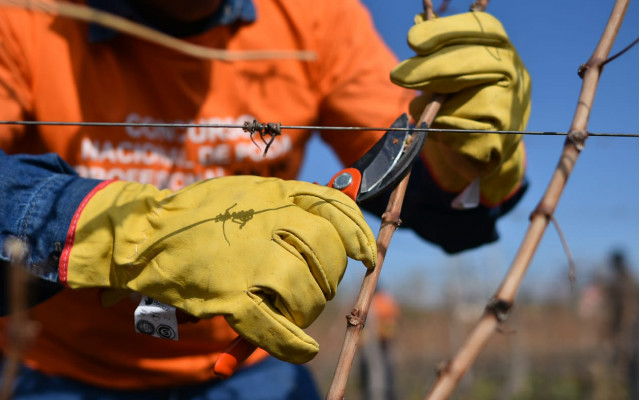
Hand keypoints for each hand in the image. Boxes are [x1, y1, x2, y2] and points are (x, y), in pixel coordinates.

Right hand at [60, 176, 375, 362]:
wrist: (142, 233)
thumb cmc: (198, 215)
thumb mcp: (247, 193)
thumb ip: (286, 203)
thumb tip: (329, 220)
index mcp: (273, 195)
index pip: (334, 207)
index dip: (358, 233)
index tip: (367, 254)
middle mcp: (266, 223)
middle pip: (326, 252)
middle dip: (332, 275)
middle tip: (322, 287)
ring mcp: (248, 261)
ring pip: (306, 290)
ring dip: (311, 308)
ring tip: (300, 311)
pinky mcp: (228, 296)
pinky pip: (274, 327)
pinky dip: (294, 343)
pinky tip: (304, 349)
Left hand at [391, 12, 530, 204]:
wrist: (484, 149)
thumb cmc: (462, 102)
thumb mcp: (450, 71)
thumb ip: (438, 51)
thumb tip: (418, 21)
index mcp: (503, 51)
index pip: (482, 29)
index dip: (447, 31)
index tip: (413, 40)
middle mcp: (516, 76)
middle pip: (474, 63)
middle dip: (430, 68)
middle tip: (397, 76)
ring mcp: (511, 110)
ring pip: (464, 101)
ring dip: (432, 106)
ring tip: (418, 109)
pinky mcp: (496, 143)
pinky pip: (457, 132)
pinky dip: (438, 130)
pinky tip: (433, 129)